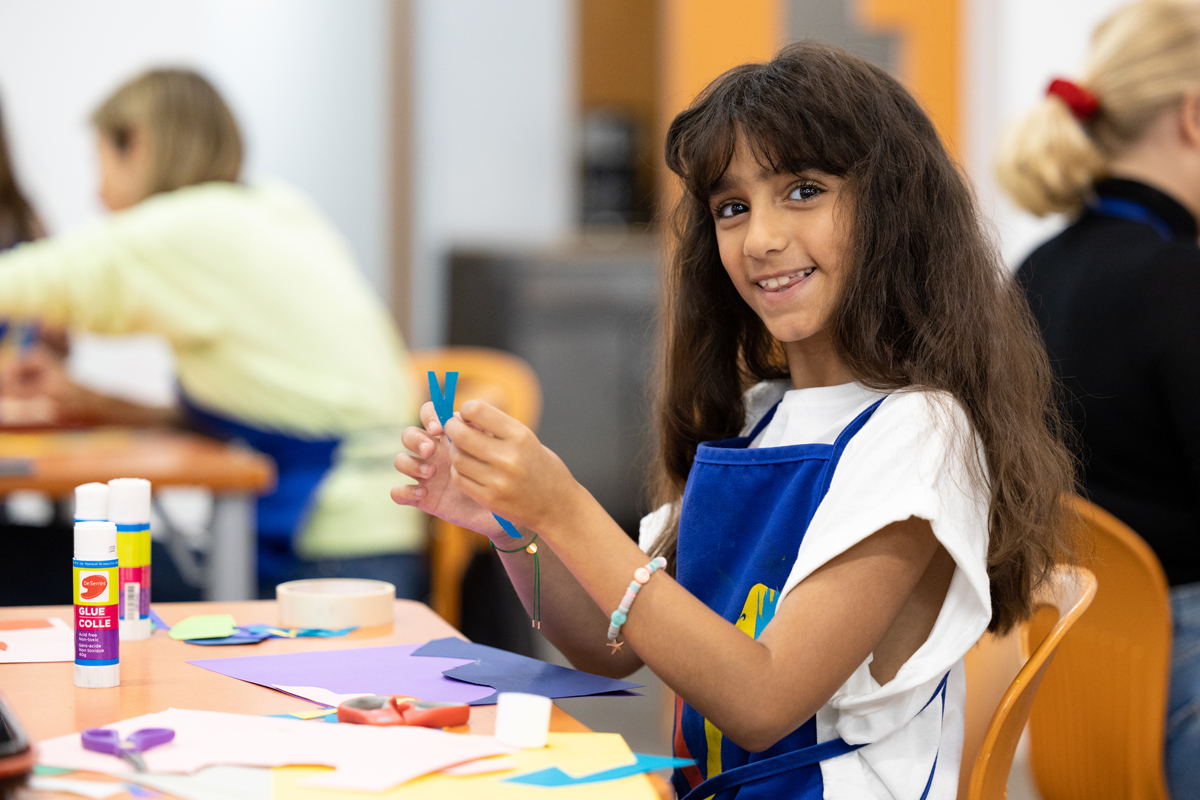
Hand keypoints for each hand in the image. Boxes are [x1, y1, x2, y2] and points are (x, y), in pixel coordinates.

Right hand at [391, 402, 503, 536]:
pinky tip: (423, 493)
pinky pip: (398, 492)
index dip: (429, 416)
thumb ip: (483, 432)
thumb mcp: (498, 451)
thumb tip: (466, 417)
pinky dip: (404, 491)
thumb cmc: (504, 474)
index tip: (440, 428)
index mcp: (450, 435)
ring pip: (401, 460)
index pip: (429, 414)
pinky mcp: (422, 498)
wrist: (508, 506)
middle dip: (416, 439)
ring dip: (411, 463)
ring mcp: (426, 475)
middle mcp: (434, 452)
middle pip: (409, 434)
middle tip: (431, 449)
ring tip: (432, 472)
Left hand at [442, 400, 583, 533]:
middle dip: (452, 427)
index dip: (467, 408)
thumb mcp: (528, 440)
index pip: (478, 411)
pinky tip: (468, 468)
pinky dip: (459, 470)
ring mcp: (497, 481)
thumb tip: (461, 416)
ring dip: (455, 450)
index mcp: (520, 436)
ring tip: (464, 450)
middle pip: (460, 435)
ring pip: (457, 458)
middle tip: (454, 428)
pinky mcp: (489, 499)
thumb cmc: (542, 468)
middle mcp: (508, 458)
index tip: (467, 413)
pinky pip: (460, 478)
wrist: (558, 507)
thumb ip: (497, 429)